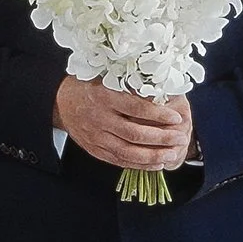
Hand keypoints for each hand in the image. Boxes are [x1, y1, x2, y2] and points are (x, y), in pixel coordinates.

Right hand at [53, 78, 189, 170]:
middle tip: (181, 137)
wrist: (61, 101)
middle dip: (162, 138)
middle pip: (135, 133)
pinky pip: (120, 161)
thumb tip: (164, 90)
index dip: (159, 115)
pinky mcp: (95, 150)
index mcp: (105, 96)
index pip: (137, 108)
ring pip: (128, 151)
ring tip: (173, 154)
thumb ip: (130, 84)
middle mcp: (100, 118)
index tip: (177, 118)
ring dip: (154, 155)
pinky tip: (157, 163)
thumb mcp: (108, 76)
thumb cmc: (91, 85)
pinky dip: (140, 164)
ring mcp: (96, 137)